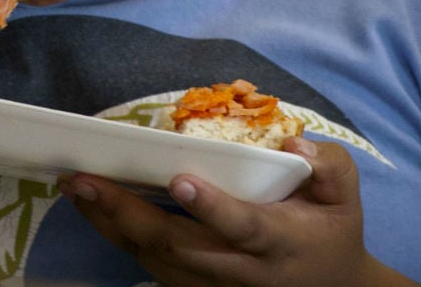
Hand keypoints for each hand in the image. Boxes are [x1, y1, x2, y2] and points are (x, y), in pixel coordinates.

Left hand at [58, 138, 418, 285]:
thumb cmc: (329, 230)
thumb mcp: (344, 196)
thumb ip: (329, 167)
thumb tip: (293, 146)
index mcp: (278, 241)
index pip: (243, 227)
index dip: (212, 207)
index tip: (180, 179)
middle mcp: (239, 270)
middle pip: (179, 247)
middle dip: (128, 214)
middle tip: (87, 180)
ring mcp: (212, 285)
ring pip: (154, 259)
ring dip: (110, 224)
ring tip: (76, 188)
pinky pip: (148, 265)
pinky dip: (116, 236)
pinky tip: (92, 208)